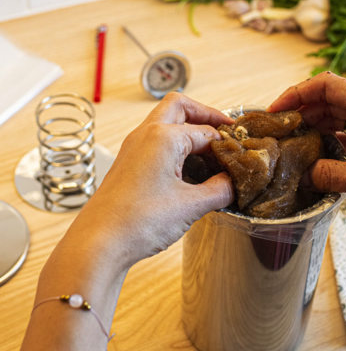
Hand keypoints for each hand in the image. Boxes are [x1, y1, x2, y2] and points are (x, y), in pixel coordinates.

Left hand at [63, 93, 233, 266]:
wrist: (100, 242)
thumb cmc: (139, 221)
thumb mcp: (191, 205)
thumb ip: (220, 190)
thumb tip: (233, 182)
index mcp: (163, 137)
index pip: (206, 131)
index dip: (226, 143)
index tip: (239, 156)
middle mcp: (146, 135)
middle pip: (180, 107)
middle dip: (206, 115)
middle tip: (225, 130)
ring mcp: (134, 148)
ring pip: (165, 123)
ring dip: (189, 130)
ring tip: (209, 152)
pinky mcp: (129, 163)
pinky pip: (156, 142)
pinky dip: (176, 146)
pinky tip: (188, 170)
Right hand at [268, 72, 345, 228]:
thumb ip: (332, 176)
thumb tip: (301, 175)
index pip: (326, 85)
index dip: (296, 93)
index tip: (275, 110)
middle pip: (328, 99)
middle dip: (301, 111)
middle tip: (278, 130)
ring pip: (336, 116)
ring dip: (313, 126)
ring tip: (291, 142)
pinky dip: (328, 140)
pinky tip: (315, 153)